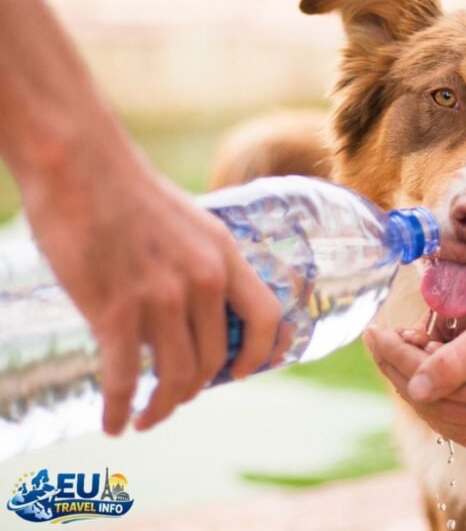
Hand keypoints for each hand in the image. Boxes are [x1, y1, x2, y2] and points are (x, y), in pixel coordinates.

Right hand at [19, 126, 282, 435]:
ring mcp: (161, 297)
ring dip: (162, 407)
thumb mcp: (189, 222)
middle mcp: (202, 280)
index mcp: (224, 255)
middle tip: (175, 398)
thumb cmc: (127, 190)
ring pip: (175, 376)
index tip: (242, 374)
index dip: (261, 354)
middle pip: (214, 359)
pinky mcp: (114, 310)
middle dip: (196, 389)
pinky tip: (113, 423)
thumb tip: (198, 305)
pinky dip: (120, 408)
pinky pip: (125, 378)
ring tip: (147, 417)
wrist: (79, 163)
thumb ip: (200, 262)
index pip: (266, 317)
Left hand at [364, 270, 465, 449]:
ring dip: (424, 391)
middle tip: (386, 339)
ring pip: (453, 424)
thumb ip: (457, 357)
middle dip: (402, 373)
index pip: (429, 384)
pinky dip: (450, 406)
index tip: (373, 332)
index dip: (395, 357)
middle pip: (437, 408)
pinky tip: (439, 379)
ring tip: (409, 354)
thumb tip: (414, 386)